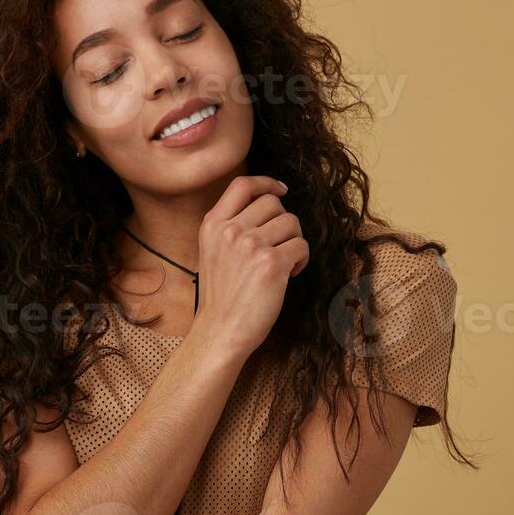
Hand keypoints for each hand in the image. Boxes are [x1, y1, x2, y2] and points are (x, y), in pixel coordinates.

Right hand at [190, 174, 308, 358]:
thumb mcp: (212, 252)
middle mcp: (230, 230)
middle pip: (273, 203)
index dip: (266, 183)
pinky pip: (301, 246)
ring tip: (283, 263)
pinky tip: (288, 275)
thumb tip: (268, 206)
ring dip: (294, 241)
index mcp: (212, 224)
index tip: (280, 189)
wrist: (220, 331)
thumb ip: (231, 227)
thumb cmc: (221, 297)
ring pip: (291, 223)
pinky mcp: (272, 263)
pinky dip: (301, 260)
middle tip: (279, 245)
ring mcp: (251, 245)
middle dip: (283, 222)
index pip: (242, 185)